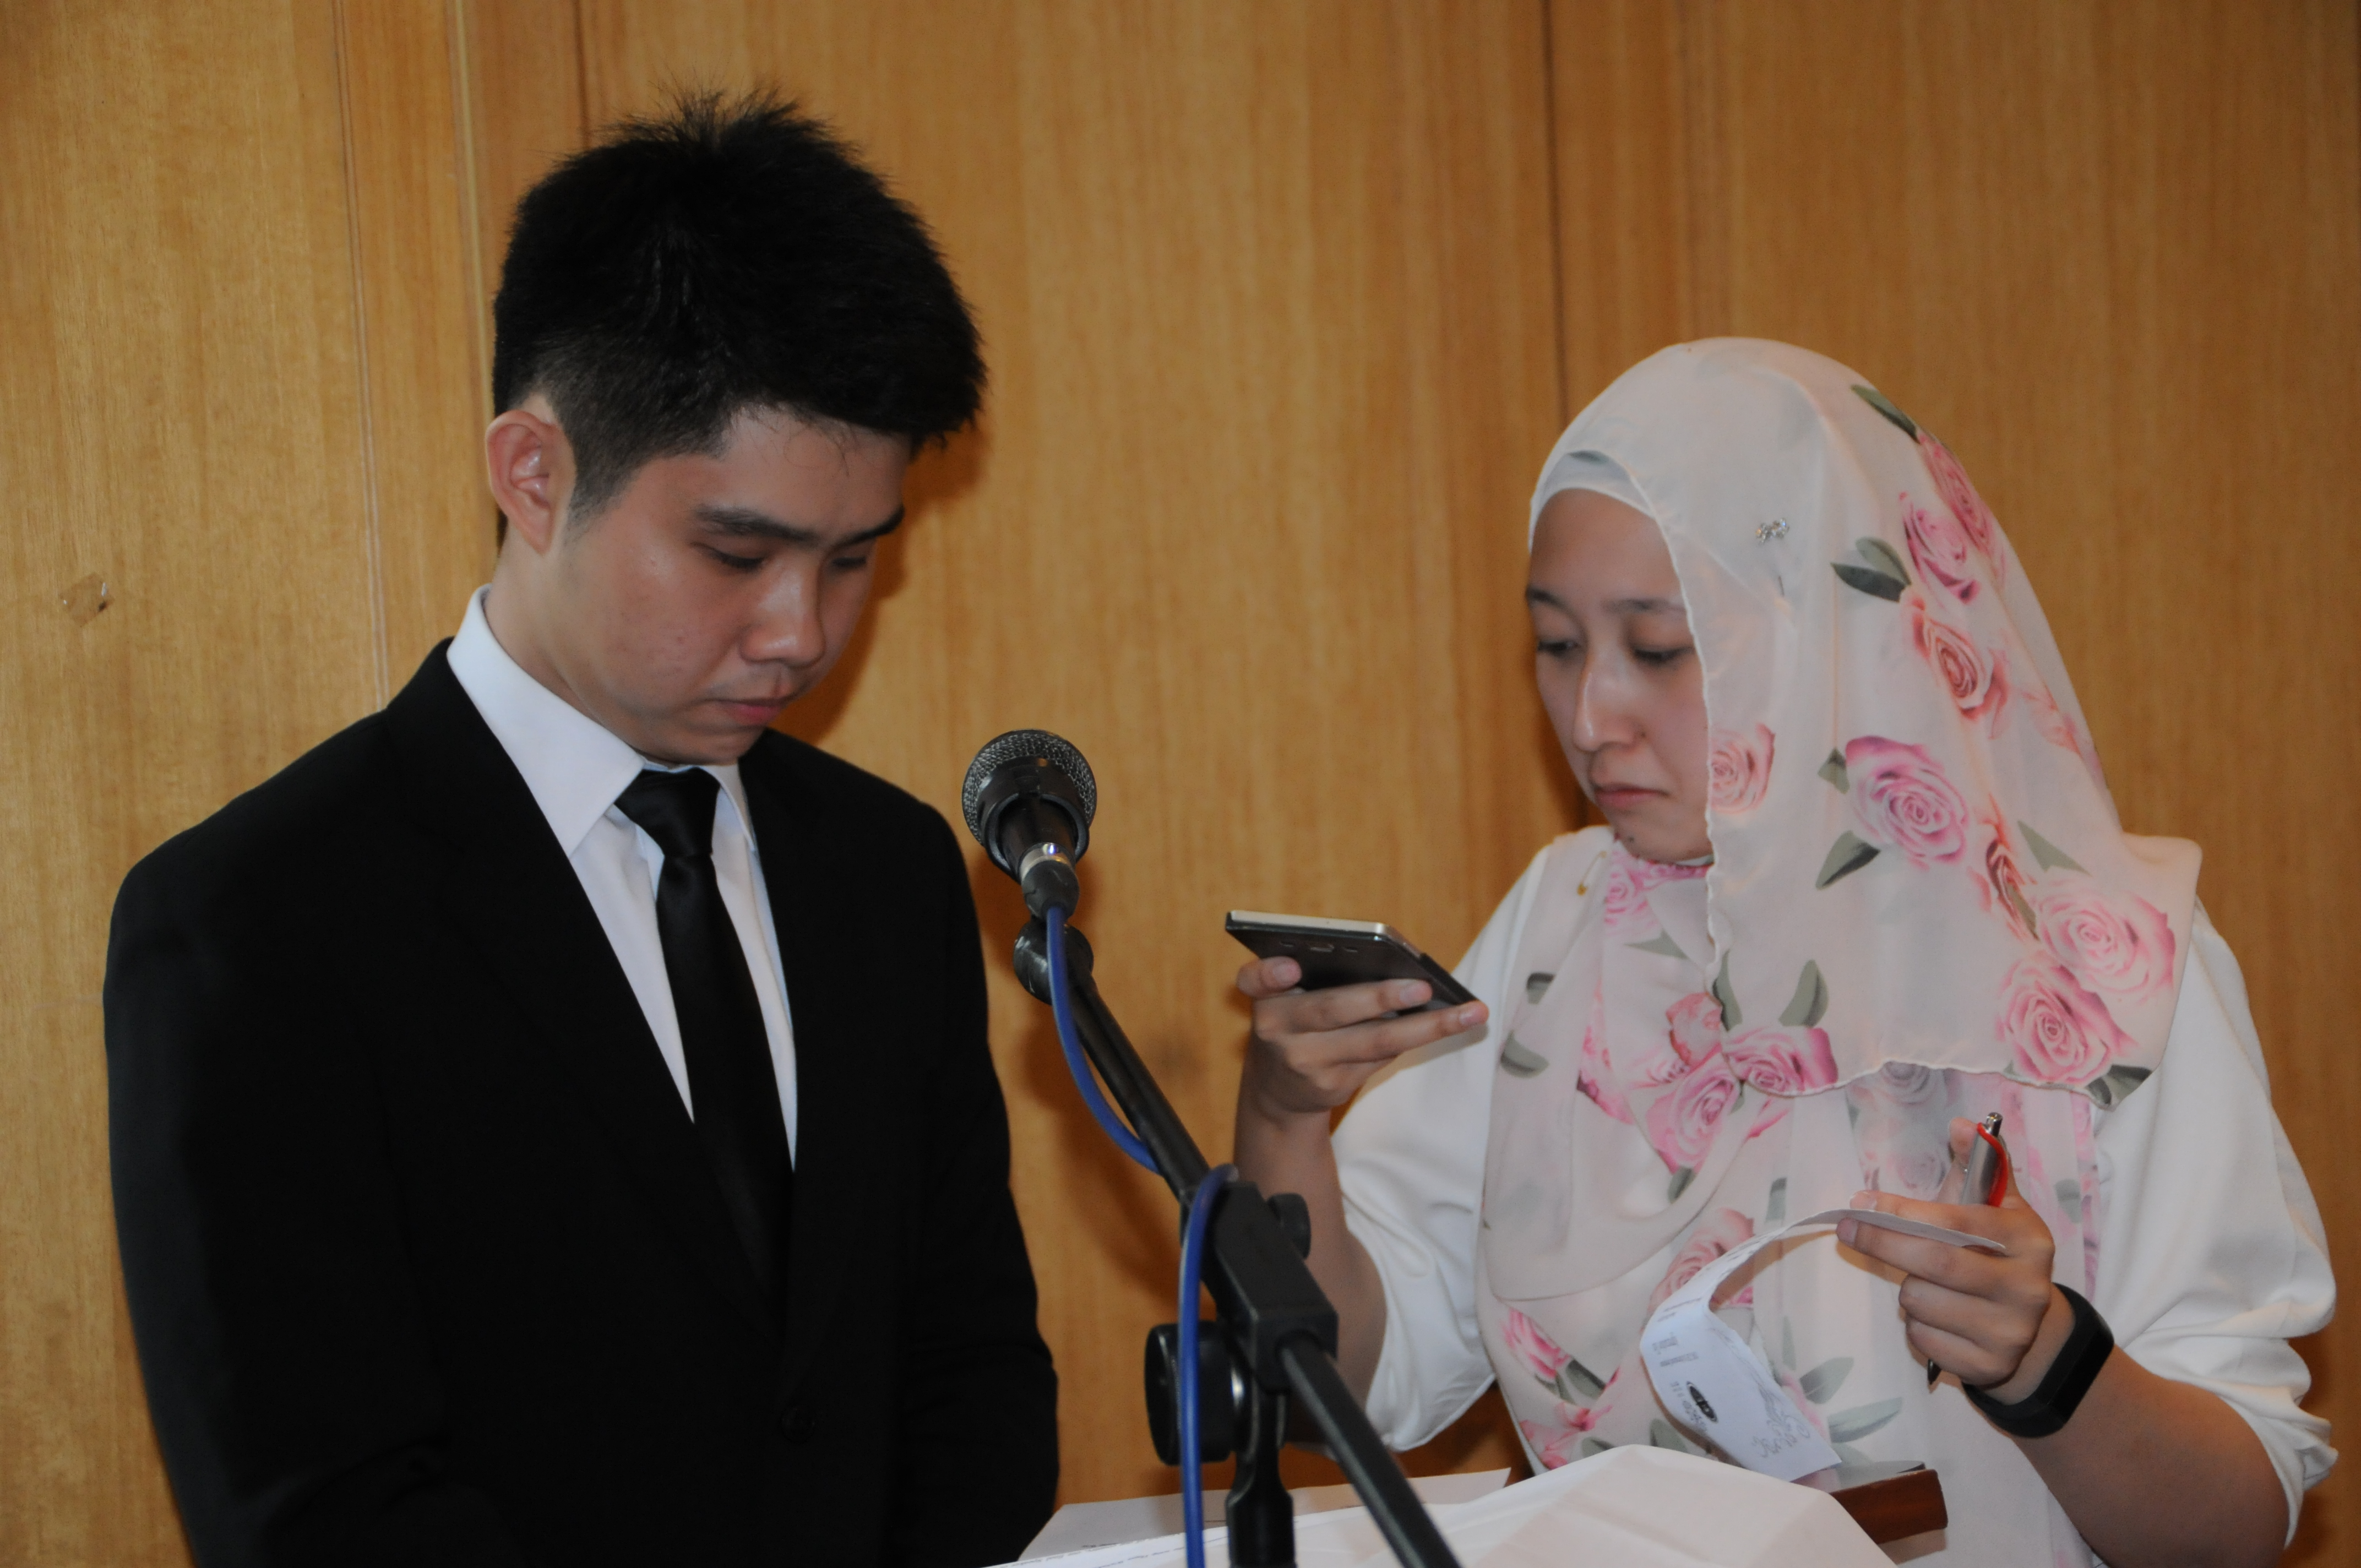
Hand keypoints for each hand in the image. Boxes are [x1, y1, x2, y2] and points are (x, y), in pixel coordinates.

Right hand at [1235, 957, 1485, 1120]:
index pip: (1254, 981)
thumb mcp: (1284, 1000)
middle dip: (1379, 998)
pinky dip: (1413, 1038)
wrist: (1276, 1092)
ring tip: (1467, 1013)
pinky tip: (1447, 1026)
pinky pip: (1380, 1058)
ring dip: (1424, 1028)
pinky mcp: (1331, 1088)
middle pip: (1332, 1010)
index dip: (1269, 974)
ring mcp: (1306, 1065)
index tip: (1291, 966)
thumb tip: (1389, 962)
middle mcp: (1277, 1033)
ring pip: (1372, 1042)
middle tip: (1422, 987)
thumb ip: (1313, 978)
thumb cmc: (1293, 1024)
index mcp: (1264, 999)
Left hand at [1835, 1117, 2071, 1401]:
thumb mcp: (1997, 1207)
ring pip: (1920, 1302)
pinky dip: (1915, 1324)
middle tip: (1848, 1228)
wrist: (2030, 1329)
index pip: (1956, 1222)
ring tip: (1926, 1283)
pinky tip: (1937, 1315)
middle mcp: (2027, 1287)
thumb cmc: (1997, 1254)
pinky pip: (1922, 1338)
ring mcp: (2011, 1332)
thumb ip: (1981, 1165)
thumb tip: (1962, 1125)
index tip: (1860, 1202)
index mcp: (2029, 1239)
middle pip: (1934, 1263)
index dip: (1902, 1211)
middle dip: (1882, 1243)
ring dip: (1906, 1289)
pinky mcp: (1989, 1367)